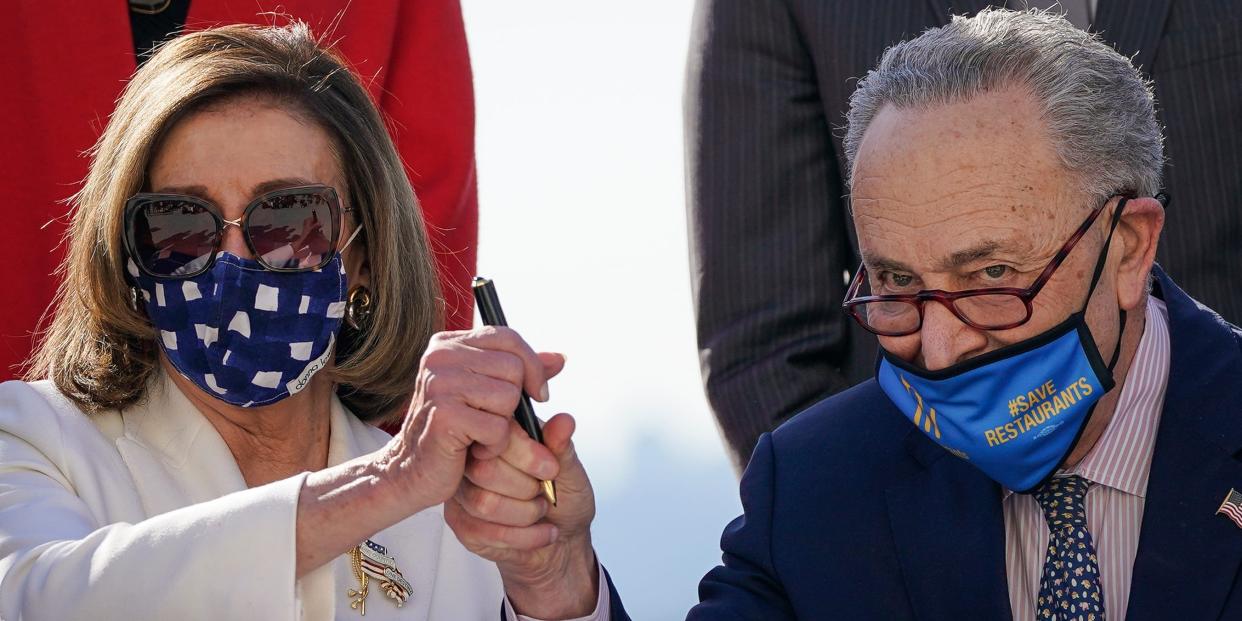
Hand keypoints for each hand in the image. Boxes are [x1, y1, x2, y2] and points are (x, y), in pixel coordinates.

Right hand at [375, 327, 562, 517]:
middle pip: (514, 367)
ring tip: (479, 435)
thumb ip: (521, 371)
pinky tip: (473, 450)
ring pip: (509, 397)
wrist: (411, 472)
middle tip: (494, 421)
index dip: (532, 365)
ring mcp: (440, 384)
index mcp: (449, 343)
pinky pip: (498, 427)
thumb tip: (560, 358)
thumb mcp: (486, 393)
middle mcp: (440, 356)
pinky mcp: (445, 415)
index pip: (508, 337)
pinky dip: (494, 446)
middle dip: (516, 401)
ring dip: (503, 426)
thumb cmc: (452, 432)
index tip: (537, 393)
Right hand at [445, 411, 599, 618]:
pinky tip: (538, 533)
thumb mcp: (571, 472)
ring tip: (540, 511)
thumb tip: (564, 421)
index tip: (551, 471)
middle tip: (544, 493)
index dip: (527, 455)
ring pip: (483, 503)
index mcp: (502, 434)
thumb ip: (563, 448)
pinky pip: (482, 532)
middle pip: (484, 470)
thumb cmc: (565, 499)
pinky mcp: (460, 521)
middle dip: (525, 490)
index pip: (498, 435)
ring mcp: (463, 489)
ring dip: (524, 515)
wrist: (562, 538)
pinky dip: (521, 537)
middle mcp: (474, 457)